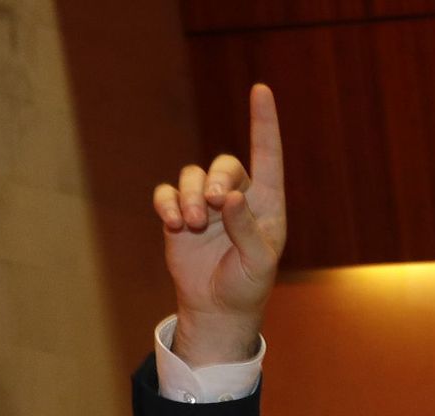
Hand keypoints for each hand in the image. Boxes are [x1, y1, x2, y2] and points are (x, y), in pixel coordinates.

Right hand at [152, 83, 285, 364]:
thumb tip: (231, 197)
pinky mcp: (179, 212)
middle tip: (211, 206)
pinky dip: (166, 202)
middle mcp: (238, 197)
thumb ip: (245, 229)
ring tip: (189, 224)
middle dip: (215, 180)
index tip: (261, 90)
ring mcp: (207, 203)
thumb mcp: (256, 263)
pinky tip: (171, 223)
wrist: (217, 307)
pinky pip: (168, 191)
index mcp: (268, 205)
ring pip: (193, 175)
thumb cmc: (247, 285)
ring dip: (189, 196)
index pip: (268, 157)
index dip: (264, 123)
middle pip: (224, 164)